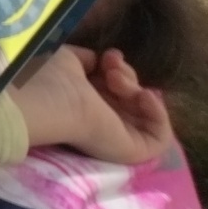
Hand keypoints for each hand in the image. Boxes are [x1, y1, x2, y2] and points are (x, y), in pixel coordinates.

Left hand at [11, 44, 171, 163]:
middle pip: (132, 101)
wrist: (47, 102)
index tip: (109, 55)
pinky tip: (145, 96)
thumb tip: (99, 60)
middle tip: (112, 67)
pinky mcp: (132, 152)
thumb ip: (87, 60)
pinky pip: (159, 138)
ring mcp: (117, 139)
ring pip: (145, 115)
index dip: (118, 69)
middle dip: (127, 76)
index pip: (115, 90)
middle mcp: (102, 122)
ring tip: (117, 79)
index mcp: (85, 103)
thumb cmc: (50, 79)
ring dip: (138, 90)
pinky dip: (159, 114)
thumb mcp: (69, 60)